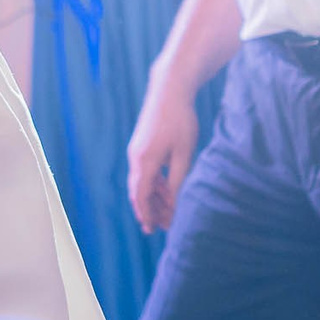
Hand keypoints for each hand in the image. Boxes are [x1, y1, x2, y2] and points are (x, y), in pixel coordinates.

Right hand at [128, 78, 201, 232]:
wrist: (169, 89)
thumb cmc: (180, 120)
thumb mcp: (183, 153)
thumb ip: (177, 179)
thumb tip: (175, 202)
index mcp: (145, 161)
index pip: (141, 196)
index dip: (147, 215)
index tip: (152, 230)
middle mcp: (136, 157)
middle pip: (139, 192)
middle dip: (150, 210)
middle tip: (163, 227)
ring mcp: (137, 151)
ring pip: (142, 182)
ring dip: (153, 198)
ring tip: (168, 211)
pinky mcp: (141, 145)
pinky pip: (145, 171)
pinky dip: (154, 183)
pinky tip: (167, 190)